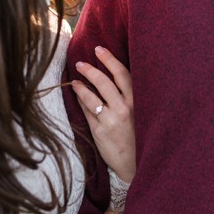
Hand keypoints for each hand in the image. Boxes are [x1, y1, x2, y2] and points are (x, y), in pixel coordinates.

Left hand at [73, 47, 134, 182]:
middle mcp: (125, 109)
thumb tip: (108, 78)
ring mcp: (111, 120)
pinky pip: (87, 111)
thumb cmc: (138, 136)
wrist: (136, 164)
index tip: (99, 49)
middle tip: (80, 63)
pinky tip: (77, 95)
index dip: (110, 60)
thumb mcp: (139, 114)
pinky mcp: (100, 131)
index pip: (123, 75)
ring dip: (81, 85)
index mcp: (137, 101)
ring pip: (91, 96)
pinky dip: (80, 101)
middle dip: (90, 69)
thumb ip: (127, 97)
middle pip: (104, 82)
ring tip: (74, 80)